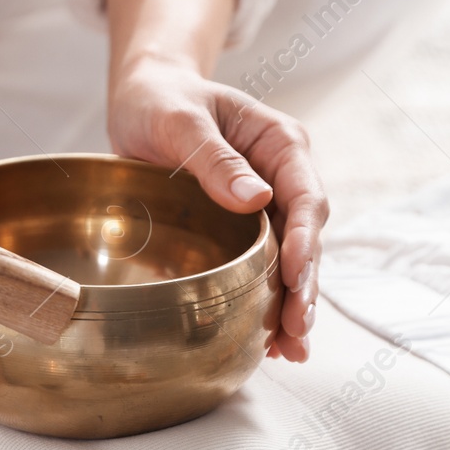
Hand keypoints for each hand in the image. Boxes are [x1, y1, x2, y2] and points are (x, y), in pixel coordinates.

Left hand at [108, 55, 328, 360]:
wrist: (144, 100)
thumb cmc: (162, 101)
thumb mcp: (180, 121)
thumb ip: (215, 158)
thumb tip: (257, 199)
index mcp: (279, 143)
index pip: (304, 197)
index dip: (303, 241)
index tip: (295, 276)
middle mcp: (282, 176)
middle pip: (304, 237)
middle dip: (303, 285)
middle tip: (297, 330)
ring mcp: (266, 205)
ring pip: (289, 260)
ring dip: (292, 304)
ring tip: (291, 350)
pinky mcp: (243, 228)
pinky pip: (263, 267)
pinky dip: (268, 302)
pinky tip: (270, 343)